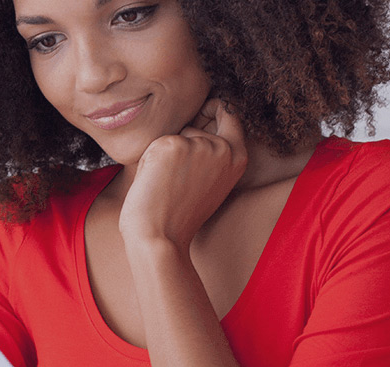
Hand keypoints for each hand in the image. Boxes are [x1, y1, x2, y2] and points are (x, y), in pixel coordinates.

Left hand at [118, 97, 248, 247]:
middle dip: (184, 138)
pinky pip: (158, 141)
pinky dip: (151, 158)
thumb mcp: (210, 178)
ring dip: (167, 152)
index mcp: (238, 157)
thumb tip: (200, 114)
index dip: (213, 109)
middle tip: (177, 172)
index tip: (198, 117)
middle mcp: (223, 148)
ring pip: (177, 134)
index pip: (229, 114)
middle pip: (198, 124)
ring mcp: (199, 145)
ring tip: (167, 180)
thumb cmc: (180, 211)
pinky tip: (155, 179)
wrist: (160, 235)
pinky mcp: (173, 145)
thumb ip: (212, 150)